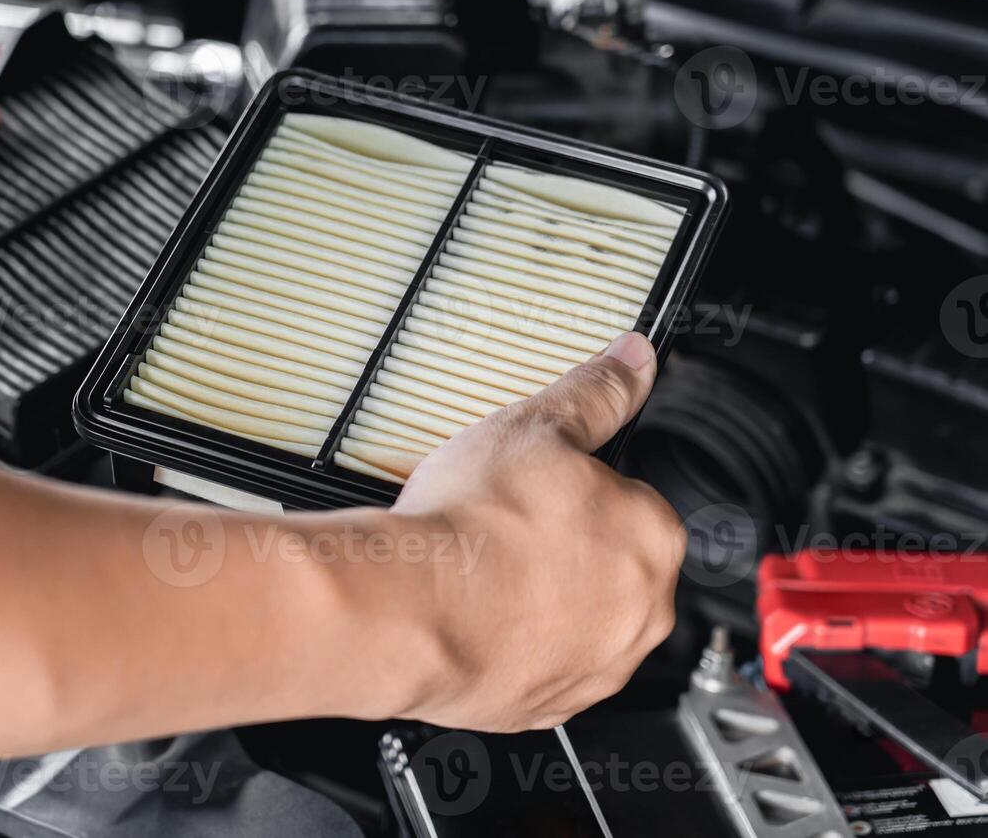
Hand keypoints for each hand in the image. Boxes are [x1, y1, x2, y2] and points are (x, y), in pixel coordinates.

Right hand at [393, 331, 685, 731]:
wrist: (410, 610)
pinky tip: (475, 614)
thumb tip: (632, 358)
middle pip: (610, 563)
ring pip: (580, 619)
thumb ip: (594, 392)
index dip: (578, 488)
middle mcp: (644, 610)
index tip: (541, 488)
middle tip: (507, 525)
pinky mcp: (551, 705)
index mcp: (653, 534)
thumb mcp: (533, 427)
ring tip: (485, 569)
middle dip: (567, 545)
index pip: (631, 500)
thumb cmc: (473, 525)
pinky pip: (544, 666)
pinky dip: (517, 644)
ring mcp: (599, 665)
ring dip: (544, 597)